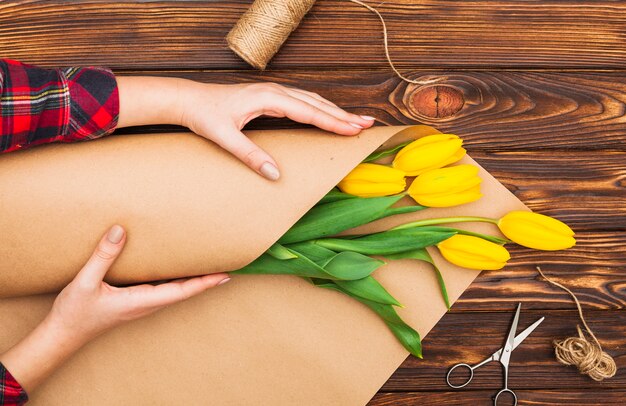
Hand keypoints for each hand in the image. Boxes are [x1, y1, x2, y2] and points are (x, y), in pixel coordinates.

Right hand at [0, 225, 229, 391]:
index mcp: (141, 301)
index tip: (226, 275)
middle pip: (184, 291)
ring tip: (211, 262)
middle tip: (228, 263)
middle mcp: (146, 304)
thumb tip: (119, 231)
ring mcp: (142, 303)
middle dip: (207, 279)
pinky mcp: (135, 300)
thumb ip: (103, 257)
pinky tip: (179, 267)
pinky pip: (162, 288)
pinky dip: (177, 278)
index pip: (181, 292)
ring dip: (194, 278)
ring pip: (175, 290)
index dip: (205, 283)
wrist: (63, 334)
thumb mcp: (85, 283)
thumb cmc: (75, 312)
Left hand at [179, 82, 375, 179]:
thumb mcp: (225, 138)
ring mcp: (272, 92)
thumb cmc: (205, 116)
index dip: (333, 121)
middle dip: (343, 114)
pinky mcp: (269, 96)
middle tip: (367, 124)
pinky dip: (319, 108)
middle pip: (317, 103)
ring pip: (311, 100)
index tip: (354, 129)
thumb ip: (251, 156)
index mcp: (268, 98)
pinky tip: (327, 114)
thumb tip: (276, 175)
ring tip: (355, 120)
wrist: (189, 100)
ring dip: (334, 110)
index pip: (309, 111)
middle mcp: (274, 91)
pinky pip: (302, 101)